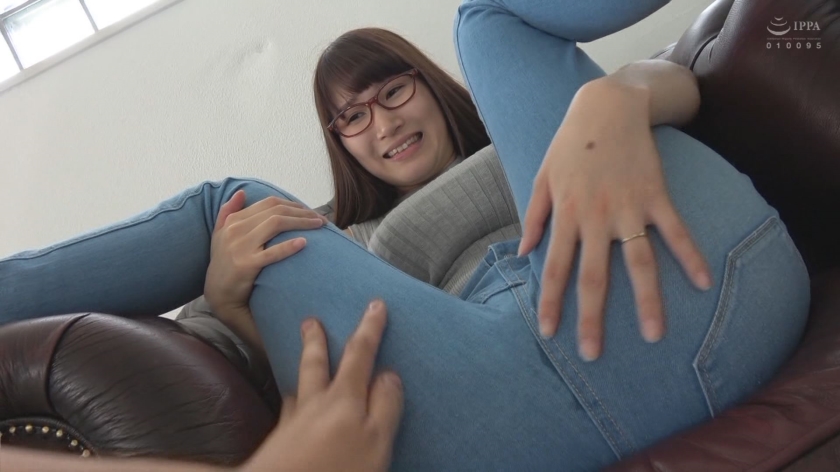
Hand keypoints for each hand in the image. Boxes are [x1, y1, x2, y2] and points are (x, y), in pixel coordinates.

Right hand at [205, 191, 326, 316]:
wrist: (217, 294)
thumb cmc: (223, 264)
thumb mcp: (220, 235)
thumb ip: (228, 212)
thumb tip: (241, 192)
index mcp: (233, 220)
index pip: (269, 203)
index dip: (293, 205)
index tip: (309, 211)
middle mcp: (236, 230)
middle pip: (276, 211)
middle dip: (302, 212)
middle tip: (320, 219)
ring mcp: (240, 247)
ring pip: (276, 224)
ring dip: (301, 222)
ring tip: (319, 226)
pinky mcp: (246, 265)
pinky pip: (271, 252)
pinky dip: (288, 246)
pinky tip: (304, 243)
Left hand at [242, 300, 403, 471]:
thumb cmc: (335, 469)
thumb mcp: (375, 440)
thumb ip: (385, 407)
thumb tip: (389, 375)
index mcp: (344, 399)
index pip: (359, 355)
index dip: (369, 329)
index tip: (375, 305)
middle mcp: (316, 403)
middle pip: (316, 364)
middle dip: (317, 340)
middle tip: (311, 320)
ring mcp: (292, 421)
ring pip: (297, 385)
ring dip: (300, 367)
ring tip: (299, 354)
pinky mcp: (276, 442)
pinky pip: (284, 412)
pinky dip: (288, 402)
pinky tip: (289, 405)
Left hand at [518, 79, 711, 360]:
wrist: (607, 105)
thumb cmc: (569, 143)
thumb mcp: (542, 177)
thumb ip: (533, 216)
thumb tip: (523, 253)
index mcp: (565, 214)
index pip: (554, 267)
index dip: (550, 301)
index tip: (549, 332)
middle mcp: (596, 216)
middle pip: (595, 276)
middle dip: (592, 317)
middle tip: (592, 355)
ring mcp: (629, 207)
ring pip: (639, 262)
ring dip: (647, 300)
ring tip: (653, 335)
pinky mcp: (657, 195)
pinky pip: (676, 230)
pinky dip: (690, 255)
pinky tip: (702, 283)